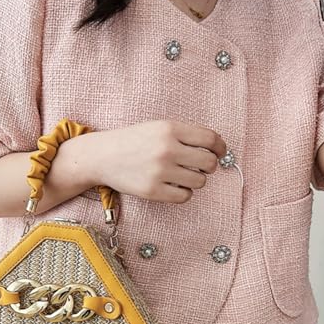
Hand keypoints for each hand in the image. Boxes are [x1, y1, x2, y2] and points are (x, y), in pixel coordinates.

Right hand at [85, 119, 226, 202]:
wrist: (103, 156)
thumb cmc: (133, 141)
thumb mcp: (158, 127)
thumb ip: (185, 134)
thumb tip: (216, 147)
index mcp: (170, 129)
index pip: (210, 139)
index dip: (221, 147)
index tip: (220, 153)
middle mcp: (167, 149)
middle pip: (209, 162)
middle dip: (208, 166)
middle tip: (199, 167)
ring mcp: (159, 171)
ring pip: (199, 181)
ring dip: (195, 180)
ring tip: (181, 176)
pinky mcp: (153, 191)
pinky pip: (184, 196)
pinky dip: (183, 193)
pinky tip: (174, 186)